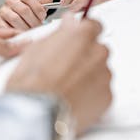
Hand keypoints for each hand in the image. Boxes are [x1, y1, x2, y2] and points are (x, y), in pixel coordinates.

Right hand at [0, 0, 52, 29]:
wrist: (13, 18)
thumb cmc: (27, 14)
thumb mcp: (36, 7)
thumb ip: (43, 3)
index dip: (38, 8)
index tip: (43, 16)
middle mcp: (10, 1)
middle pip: (24, 9)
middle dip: (33, 20)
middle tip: (38, 27)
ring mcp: (2, 11)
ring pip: (15, 19)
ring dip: (25, 27)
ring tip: (31, 31)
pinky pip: (5, 27)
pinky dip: (14, 32)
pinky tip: (21, 34)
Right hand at [5, 15, 111, 131]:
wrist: (35, 116)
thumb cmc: (31, 84)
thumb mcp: (36, 49)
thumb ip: (59, 33)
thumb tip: (69, 23)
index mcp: (81, 36)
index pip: (94, 25)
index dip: (84, 33)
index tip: (78, 39)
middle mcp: (98, 52)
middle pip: (98, 50)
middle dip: (85, 57)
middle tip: (65, 70)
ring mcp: (105, 75)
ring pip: (100, 71)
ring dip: (89, 76)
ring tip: (66, 89)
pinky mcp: (107, 96)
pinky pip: (102, 91)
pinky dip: (92, 95)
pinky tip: (73, 100)